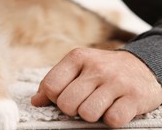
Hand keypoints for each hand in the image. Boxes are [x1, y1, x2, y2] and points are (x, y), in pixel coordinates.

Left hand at [31, 48, 161, 127]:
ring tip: (99, 105)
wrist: (142, 66)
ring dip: (92, 115)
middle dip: (72, 109)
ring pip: (87, 114)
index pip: (51, 86)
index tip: (66, 96)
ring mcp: (117, 81)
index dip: (54, 99)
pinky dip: (111, 120)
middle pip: (66, 104)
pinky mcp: (135, 97)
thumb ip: (55, 82)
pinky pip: (112, 120)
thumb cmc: (101, 70)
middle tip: (83, 103)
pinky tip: (115, 108)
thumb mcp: (77, 68)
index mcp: (77, 58)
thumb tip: (35, 101)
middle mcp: (96, 67)